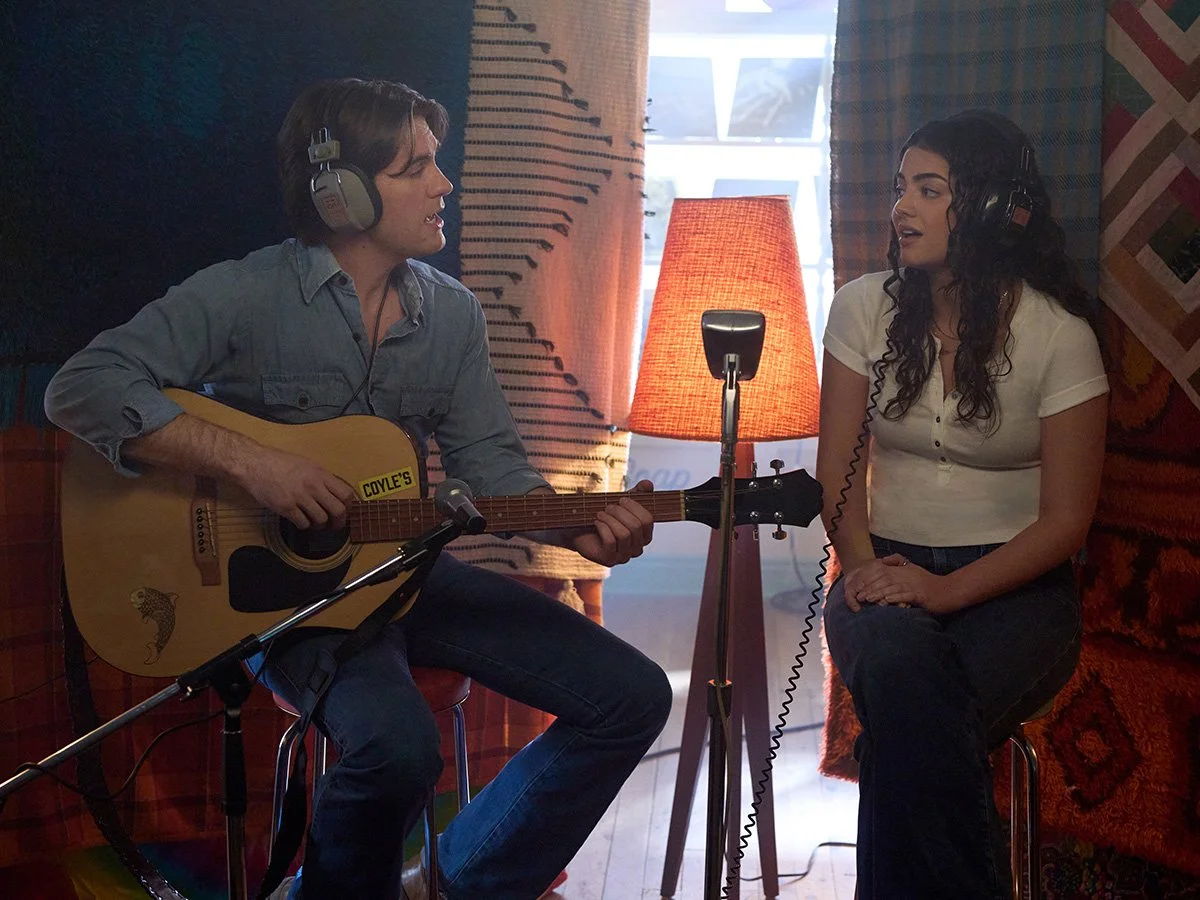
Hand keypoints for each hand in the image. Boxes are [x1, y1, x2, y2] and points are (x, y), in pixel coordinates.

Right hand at [236, 445, 356, 529]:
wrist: (254, 463)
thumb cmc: (278, 462)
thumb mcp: (306, 464)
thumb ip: (321, 477)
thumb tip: (334, 491)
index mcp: (320, 474)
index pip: (346, 494)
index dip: (349, 506)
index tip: (346, 511)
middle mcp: (313, 485)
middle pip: (338, 510)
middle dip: (339, 522)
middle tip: (335, 525)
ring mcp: (299, 497)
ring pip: (321, 520)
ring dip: (320, 525)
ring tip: (315, 523)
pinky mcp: (285, 507)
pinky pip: (303, 523)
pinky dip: (304, 526)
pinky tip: (301, 521)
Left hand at [571, 479, 654, 566]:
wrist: (581, 529)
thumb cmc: (606, 516)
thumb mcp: (622, 502)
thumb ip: (637, 493)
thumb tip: (648, 483)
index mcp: (645, 536)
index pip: (647, 520)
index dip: (635, 507)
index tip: (621, 499)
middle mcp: (637, 549)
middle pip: (635, 527)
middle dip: (619, 512)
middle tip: (608, 506)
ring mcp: (624, 557)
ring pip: (623, 535)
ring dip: (609, 520)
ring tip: (600, 514)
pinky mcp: (609, 560)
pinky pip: (610, 542)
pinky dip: (602, 528)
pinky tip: (596, 522)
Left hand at [848, 553, 964, 614]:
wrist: (949, 590)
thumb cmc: (929, 582)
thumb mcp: (913, 568)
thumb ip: (898, 562)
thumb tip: (882, 560)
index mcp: (903, 570)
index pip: (881, 572)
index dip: (868, 579)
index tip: (858, 586)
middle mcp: (906, 575)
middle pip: (884, 580)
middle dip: (869, 587)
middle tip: (858, 595)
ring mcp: (913, 585)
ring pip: (892, 587)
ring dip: (878, 593)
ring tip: (867, 598)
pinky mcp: (921, 594)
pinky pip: (906, 595)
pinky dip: (895, 597)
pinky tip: (886, 600)